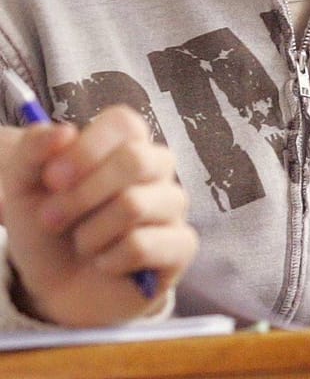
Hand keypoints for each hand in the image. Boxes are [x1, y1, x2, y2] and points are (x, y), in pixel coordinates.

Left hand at [0, 105, 193, 326]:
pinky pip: (142, 245)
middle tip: (50, 219)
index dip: (85, 149)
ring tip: (82, 245)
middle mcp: (157, 170)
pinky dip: (108, 261)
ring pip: (134, 205)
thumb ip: (33, 151)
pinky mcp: (182, 245)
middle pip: (135, 160)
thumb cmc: (49, 230)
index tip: (51, 179)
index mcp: (125, 145)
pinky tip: (104, 264)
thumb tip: (64, 131)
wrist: (57, 287)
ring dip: (89, 234)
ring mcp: (173, 206)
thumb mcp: (24, 189)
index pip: (124, 124)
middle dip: (81, 195)